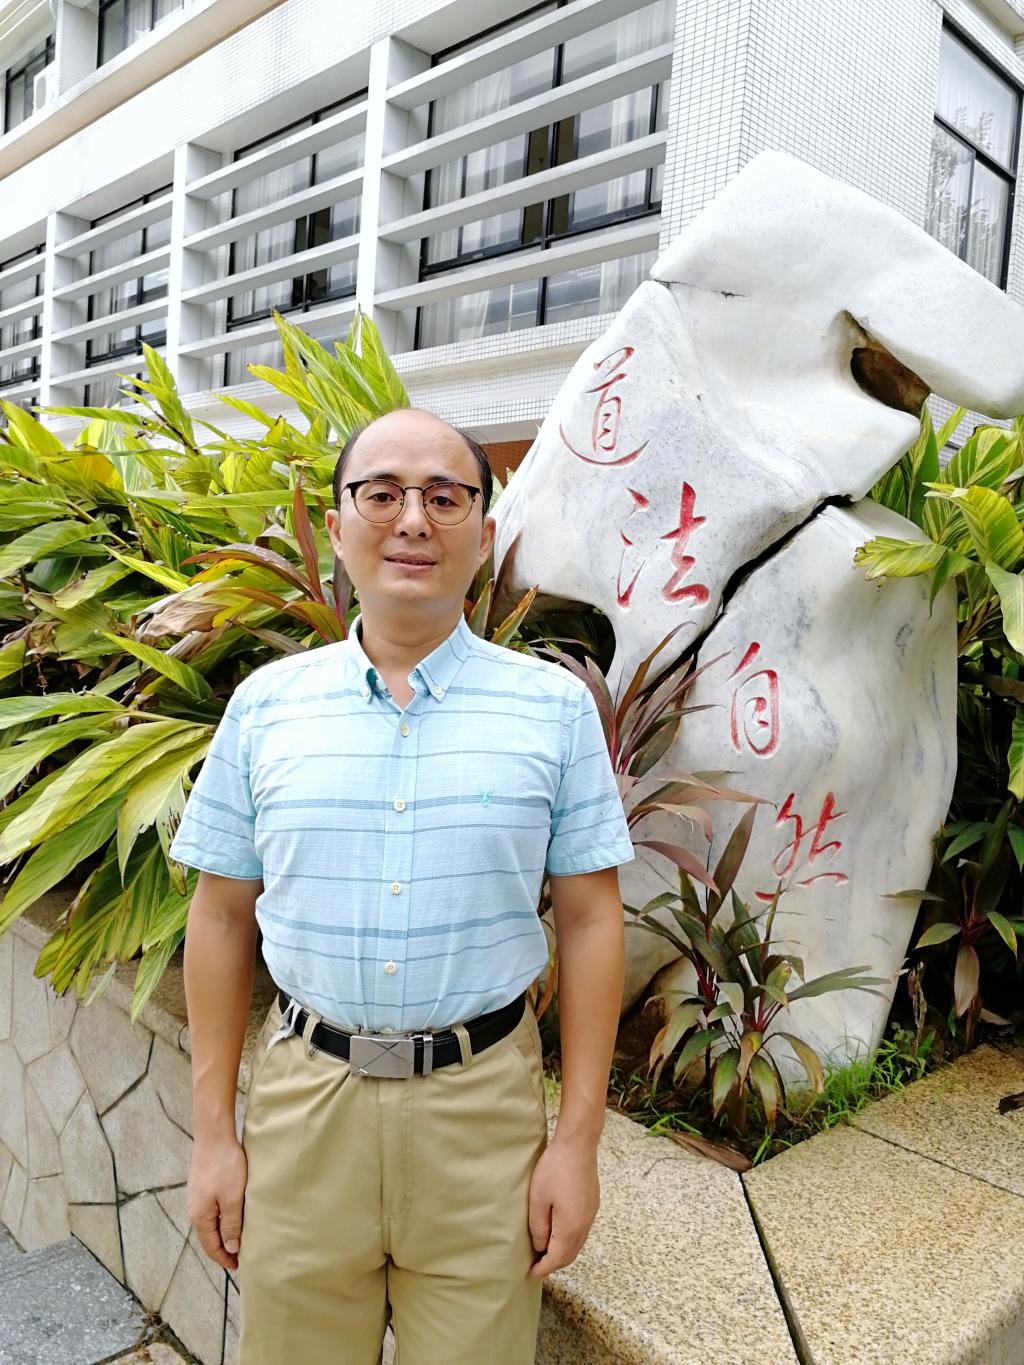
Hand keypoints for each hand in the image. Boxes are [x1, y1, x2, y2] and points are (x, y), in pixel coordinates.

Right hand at [188, 1135, 247, 1270]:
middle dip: (222, 1249)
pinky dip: (220, 1220)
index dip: (224, 1258)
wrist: (213, 1136)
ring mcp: (197, 1198)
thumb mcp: (233, 1198)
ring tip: (237, 1240)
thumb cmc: (225, 1166)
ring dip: (222, 1234)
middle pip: (208, 1237)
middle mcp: (194, 1210)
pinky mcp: (202, 1187)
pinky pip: (211, 1211)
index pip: (211, 1246)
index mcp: (200, 1217)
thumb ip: (231, 1225)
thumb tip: (231, 1248)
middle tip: (239, 1257)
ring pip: (210, 1224)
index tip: (238, 1266)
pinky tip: (231, 1218)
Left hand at [527, 1137, 599, 1278]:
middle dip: (554, 1264)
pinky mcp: (592, 1204)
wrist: (578, 1145)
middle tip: (537, 1266)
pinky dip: (570, 1240)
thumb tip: (540, 1246)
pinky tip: (559, 1234)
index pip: (557, 1258)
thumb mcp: (539, 1198)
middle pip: (570, 1255)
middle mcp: (584, 1225)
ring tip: (545, 1252)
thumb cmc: (556, 1168)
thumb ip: (539, 1226)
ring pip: (577, 1244)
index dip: (544, 1268)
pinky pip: (581, 1231)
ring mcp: (591, 1214)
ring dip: (563, 1253)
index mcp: (571, 1227)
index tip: (532, 1274)